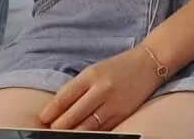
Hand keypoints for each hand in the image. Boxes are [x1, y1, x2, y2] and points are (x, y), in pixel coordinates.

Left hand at [38, 46, 162, 130]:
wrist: (149, 63)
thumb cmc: (118, 67)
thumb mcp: (94, 70)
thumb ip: (76, 88)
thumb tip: (56, 110)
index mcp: (91, 75)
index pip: (63, 98)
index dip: (50, 112)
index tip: (43, 119)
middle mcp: (102, 89)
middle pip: (72, 117)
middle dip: (58, 127)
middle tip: (52, 130)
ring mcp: (113, 103)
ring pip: (85, 127)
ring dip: (72, 133)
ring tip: (65, 134)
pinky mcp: (123, 114)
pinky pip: (101, 129)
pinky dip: (90, 133)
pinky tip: (83, 133)